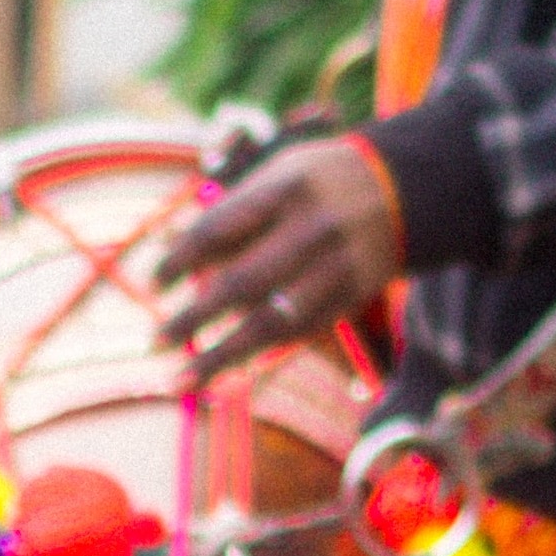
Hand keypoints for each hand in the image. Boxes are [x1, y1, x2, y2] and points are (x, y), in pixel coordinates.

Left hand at [153, 136, 404, 382]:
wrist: (402, 188)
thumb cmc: (315, 182)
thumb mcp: (276, 174)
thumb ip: (230, 212)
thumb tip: (169, 246)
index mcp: (285, 188)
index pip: (219, 228)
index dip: (180, 259)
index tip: (153, 285)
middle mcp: (312, 227)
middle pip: (242, 281)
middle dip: (193, 316)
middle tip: (153, 341)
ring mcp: (337, 265)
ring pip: (271, 321)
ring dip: (221, 355)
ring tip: (180, 380)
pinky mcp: (354, 294)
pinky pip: (300, 332)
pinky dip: (261, 351)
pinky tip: (230, 368)